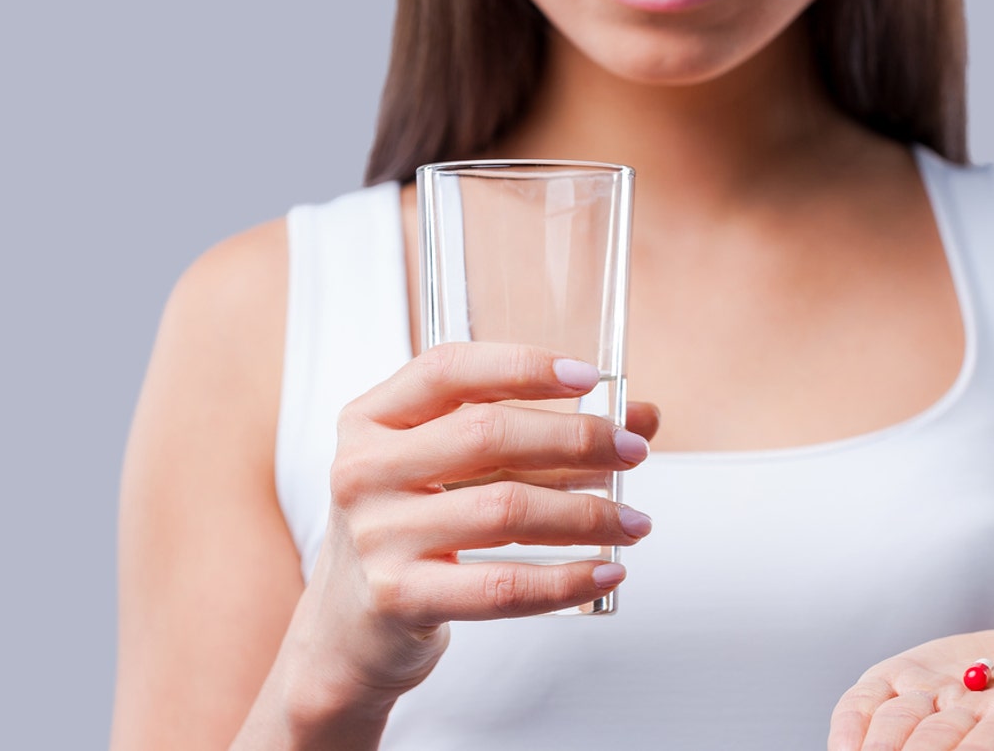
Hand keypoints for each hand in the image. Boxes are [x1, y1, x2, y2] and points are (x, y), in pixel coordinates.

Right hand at [279, 343, 657, 717]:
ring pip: (505, 510)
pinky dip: (566, 579)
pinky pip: (502, 585)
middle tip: (634, 452)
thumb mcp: (458, 469)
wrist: (350, 627)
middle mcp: (364, 469)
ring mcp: (377, 535)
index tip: (590, 376)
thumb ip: (540, 435)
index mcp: (372, 419)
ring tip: (634, 521)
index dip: (523, 366)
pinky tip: (606, 571)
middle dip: (577, 439)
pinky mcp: (399, 596)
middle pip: (488, 434)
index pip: (448, 369)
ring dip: (587, 514)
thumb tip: (643, 417)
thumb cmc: (415, 529)